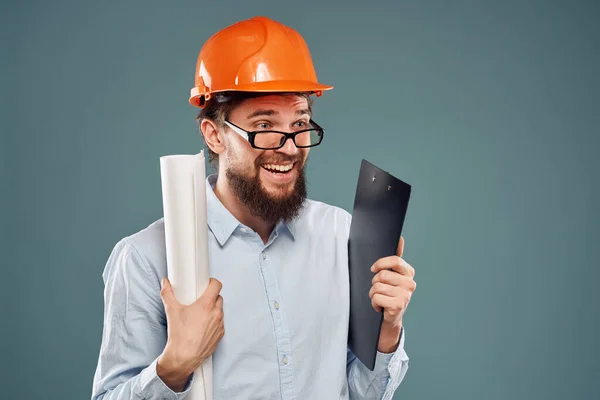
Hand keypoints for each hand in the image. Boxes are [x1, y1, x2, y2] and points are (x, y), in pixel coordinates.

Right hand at [157, 277, 224, 391]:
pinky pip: (220, 323)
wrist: (183, 357)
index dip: (212, 282)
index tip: (207, 283)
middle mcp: (216, 313)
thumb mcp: (172, 311)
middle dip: (211, 297)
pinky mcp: (220, 334)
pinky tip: (203, 325)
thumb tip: (165, 284)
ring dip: (213, 309)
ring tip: (201, 313)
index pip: (217, 285)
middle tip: (201, 299)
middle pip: (218, 297)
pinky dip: (214, 322)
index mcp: (206, 305)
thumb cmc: (179, 336)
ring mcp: (219, 325)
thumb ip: (167, 294)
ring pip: (220, 310)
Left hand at [369, 236, 415, 351]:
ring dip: (373, 294)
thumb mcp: (392, 275)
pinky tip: (380, 307)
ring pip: (377, 287)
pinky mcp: (398, 305)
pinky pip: (377, 298)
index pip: (395, 260)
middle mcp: (410, 283)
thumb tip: (400, 239)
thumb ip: (395, 259)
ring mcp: (405, 295)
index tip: (373, 269)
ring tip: (380, 298)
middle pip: (382, 275)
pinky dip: (374, 303)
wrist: (390, 317)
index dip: (381, 263)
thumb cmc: (389, 293)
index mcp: (409, 272)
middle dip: (374, 282)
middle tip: (379, 289)